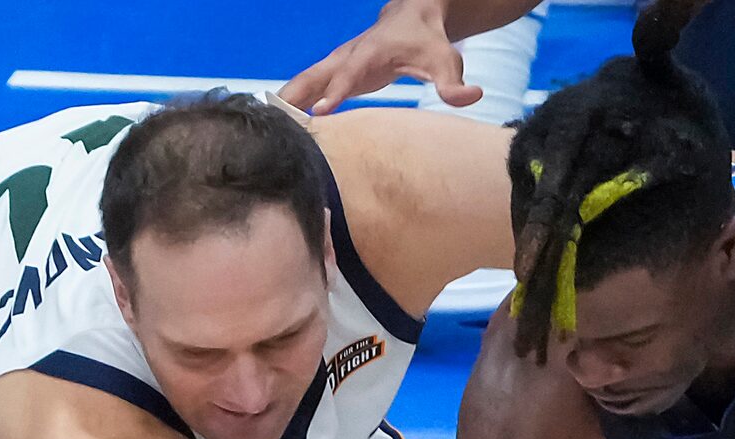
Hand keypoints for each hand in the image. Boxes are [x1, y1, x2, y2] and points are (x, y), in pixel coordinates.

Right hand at [280, 0, 478, 114]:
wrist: (412, 18)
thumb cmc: (427, 41)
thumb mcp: (445, 60)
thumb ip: (454, 82)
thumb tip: (471, 96)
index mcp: (371, 53)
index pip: (349, 75)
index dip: (335, 93)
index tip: (318, 113)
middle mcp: (348, 55)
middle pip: (316, 74)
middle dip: (294, 93)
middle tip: (273, 117)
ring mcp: (338, 63)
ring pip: (306, 80)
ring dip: (286, 99)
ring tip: (264, 124)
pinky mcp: (336, 73)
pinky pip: (310, 87)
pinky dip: (293, 102)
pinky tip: (279, 125)